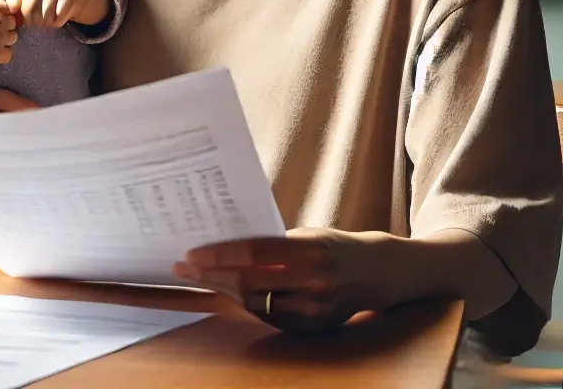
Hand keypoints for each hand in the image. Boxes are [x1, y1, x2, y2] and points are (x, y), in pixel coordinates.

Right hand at [0, 0, 17, 64]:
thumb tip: (6, 4)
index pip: (8, 9)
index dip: (0, 13)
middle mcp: (0, 22)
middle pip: (12, 23)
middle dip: (4, 25)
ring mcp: (1, 39)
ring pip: (13, 37)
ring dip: (5, 39)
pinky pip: (9, 54)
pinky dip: (3, 53)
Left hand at [7, 0, 105, 27]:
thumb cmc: (47, 1)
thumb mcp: (31, 0)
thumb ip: (17, 5)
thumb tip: (10, 9)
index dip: (15, 9)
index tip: (19, 18)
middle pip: (28, 8)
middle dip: (31, 21)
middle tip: (37, 23)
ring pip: (44, 16)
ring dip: (46, 23)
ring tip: (48, 20)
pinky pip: (58, 18)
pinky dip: (57, 23)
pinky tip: (59, 17)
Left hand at [172, 229, 403, 333]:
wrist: (378, 272)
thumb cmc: (335, 246)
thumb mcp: (310, 234)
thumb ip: (275, 243)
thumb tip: (227, 245)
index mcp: (314, 250)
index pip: (256, 253)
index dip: (220, 254)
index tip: (192, 253)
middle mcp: (316, 282)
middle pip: (251, 282)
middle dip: (213, 275)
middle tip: (185, 267)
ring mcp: (315, 310)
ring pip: (256, 303)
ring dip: (224, 290)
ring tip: (201, 277)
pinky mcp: (313, 328)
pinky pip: (269, 317)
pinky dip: (246, 303)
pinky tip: (228, 291)